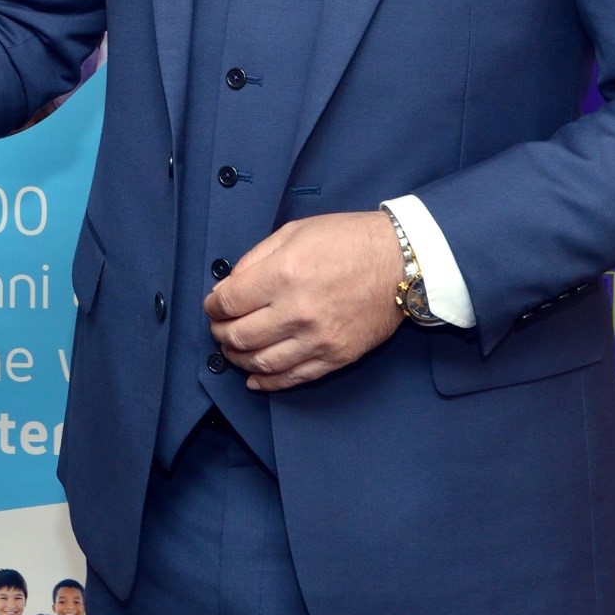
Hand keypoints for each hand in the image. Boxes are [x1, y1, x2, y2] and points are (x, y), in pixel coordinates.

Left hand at [204, 209, 405, 390]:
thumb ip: (256, 258)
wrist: (401, 262)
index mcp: (282, 274)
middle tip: (219, 328)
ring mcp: (317, 339)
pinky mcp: (335, 357)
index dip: (213, 306)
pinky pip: (293, 378)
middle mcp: (296, 310)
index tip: (213, 306)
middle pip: (239, 336)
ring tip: (233, 351)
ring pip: (261, 362)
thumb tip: (228, 286)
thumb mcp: (294, 232)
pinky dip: (267, 382)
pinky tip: (254, 378)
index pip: (228, 302)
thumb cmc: (348, 240)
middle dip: (220, 334)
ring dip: (238, 359)